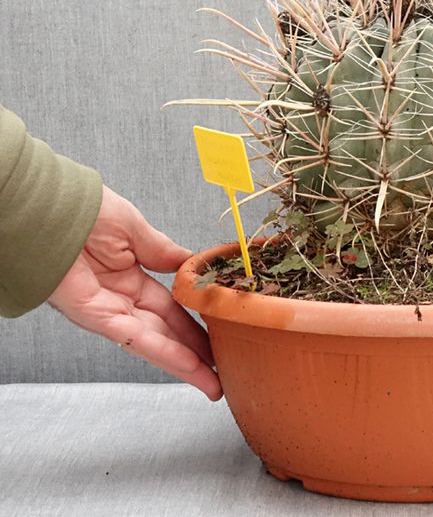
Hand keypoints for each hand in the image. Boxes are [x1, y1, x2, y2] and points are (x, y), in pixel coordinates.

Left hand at [49, 186, 221, 400]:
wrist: (49, 210)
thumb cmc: (84, 210)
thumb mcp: (135, 228)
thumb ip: (162, 250)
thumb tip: (191, 263)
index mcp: (129, 274)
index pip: (170, 305)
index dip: (196, 320)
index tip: (221, 329)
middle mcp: (120, 298)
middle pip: (167, 330)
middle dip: (196, 350)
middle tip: (224, 366)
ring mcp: (108, 310)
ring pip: (155, 342)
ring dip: (186, 363)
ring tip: (214, 381)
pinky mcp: (95, 318)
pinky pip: (136, 339)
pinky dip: (165, 354)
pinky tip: (190, 365)